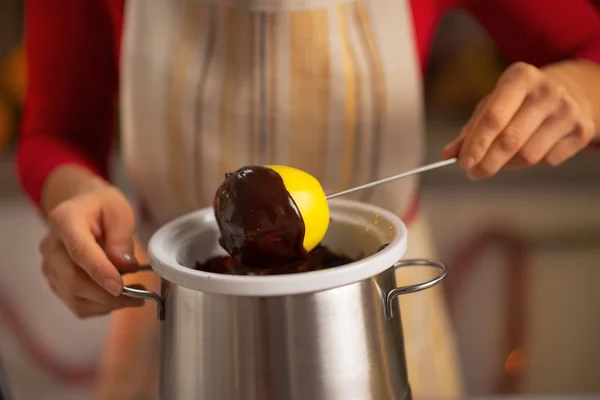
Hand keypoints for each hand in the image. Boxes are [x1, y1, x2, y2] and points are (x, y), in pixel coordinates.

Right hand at [40, 183, 143, 317]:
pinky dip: (99, 306)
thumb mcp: (120, 211)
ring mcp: (50, 266)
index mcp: (65, 220)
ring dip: (106, 304)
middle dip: (109, 296)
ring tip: (134, 297)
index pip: (80, 251)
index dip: (100, 272)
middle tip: (140, 297)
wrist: (82, 206)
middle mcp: (51, 246)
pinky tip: (116, 297)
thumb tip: (126, 267)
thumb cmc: (102, 207)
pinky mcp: (55, 281)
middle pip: (74, 280)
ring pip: (74, 297)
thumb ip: (122, 238)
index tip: (120, 287)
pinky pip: (75, 303)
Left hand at [443, 62, 596, 178]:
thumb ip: (470, 129)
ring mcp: (568, 111)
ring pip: (528, 155)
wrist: (573, 90)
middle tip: (474, 173)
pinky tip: (530, 149)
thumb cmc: (520, 100)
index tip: (463, 163)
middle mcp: (547, 91)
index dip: (476, 144)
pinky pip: (547, 160)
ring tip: (501, 159)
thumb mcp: (493, 104)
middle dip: (487, 162)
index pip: (493, 117)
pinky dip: (531, 163)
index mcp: (520, 77)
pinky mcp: (582, 130)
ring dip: (508, 164)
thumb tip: (448, 154)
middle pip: (510, 140)